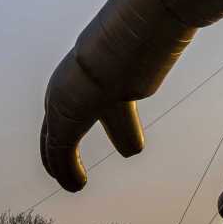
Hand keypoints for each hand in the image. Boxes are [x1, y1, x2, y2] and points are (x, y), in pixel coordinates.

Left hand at [40, 51, 144, 191]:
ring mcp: (61, 103)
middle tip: (66, 167)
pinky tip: (77, 184)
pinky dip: (67, 171)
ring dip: (64, 166)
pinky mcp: (65, 121)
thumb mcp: (146, 53)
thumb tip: (168, 48)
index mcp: (82, 69)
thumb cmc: (143, 41)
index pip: (70, 100)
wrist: (129, 38)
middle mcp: (66, 86)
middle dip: (59, 148)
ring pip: (56, 143)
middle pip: (54, 125)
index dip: (75, 118)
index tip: (82, 133)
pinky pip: (61, 154)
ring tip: (75, 184)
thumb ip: (148, 58)